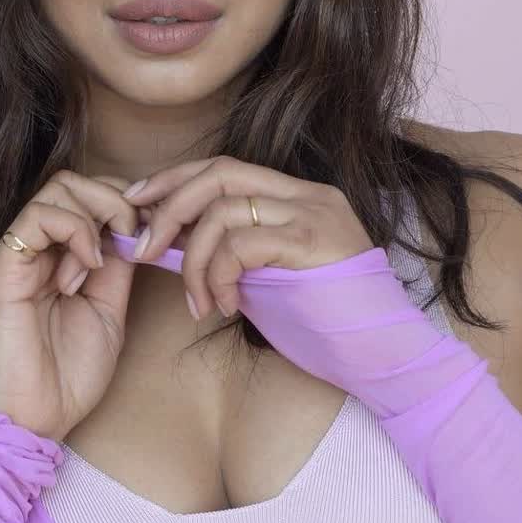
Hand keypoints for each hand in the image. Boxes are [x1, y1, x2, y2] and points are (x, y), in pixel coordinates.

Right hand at [0, 171, 145, 442]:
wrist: (35, 419)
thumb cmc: (68, 376)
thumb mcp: (109, 310)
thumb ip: (118, 267)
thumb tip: (137, 228)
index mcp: (55, 257)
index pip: (88, 196)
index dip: (126, 204)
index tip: (154, 233)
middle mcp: (32, 248)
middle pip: (73, 182)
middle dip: (115, 200)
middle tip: (134, 239)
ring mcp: (15, 253)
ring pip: (58, 189)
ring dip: (97, 215)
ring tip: (104, 260)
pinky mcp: (1, 265)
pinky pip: (37, 216)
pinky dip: (75, 229)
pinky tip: (88, 266)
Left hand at [121, 155, 373, 320]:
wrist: (383, 355)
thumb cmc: (326, 327)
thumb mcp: (265, 283)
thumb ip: (227, 258)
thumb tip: (165, 246)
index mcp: (299, 197)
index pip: (225, 167)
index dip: (175, 180)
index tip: (138, 203)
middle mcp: (307, 195)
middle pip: (218, 173)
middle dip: (169, 208)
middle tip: (143, 249)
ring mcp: (312, 214)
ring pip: (223, 211)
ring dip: (192, 260)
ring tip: (197, 301)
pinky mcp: (311, 242)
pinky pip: (241, 245)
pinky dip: (219, 276)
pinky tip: (227, 307)